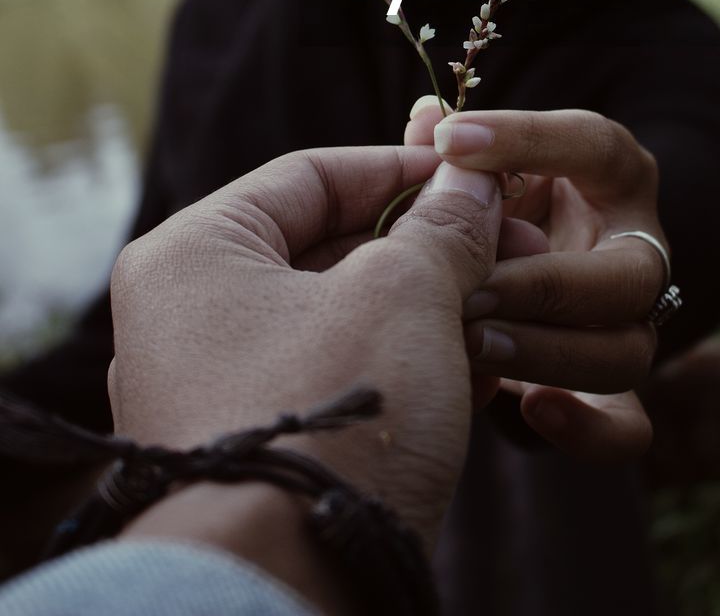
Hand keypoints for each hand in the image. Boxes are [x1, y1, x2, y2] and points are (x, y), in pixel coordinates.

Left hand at [108, 143, 503, 550]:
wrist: (284, 591)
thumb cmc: (331, 418)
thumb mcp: (402, 296)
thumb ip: (441, 227)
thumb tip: (473, 180)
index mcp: (193, 254)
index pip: (309, 175)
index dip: (401, 168)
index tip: (473, 173)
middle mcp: (190, 315)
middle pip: (327, 245)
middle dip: (427, 243)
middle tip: (508, 240)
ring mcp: (220, 385)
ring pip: (342, 316)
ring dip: (428, 305)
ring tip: (504, 302)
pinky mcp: (259, 445)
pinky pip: (339, 377)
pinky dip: (405, 364)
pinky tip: (483, 368)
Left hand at [405, 98, 660, 459]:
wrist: (497, 288)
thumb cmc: (484, 202)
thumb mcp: (469, 168)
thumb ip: (451, 150)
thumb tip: (428, 120)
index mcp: (609, 176)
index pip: (594, 147)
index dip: (526, 140)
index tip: (448, 141)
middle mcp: (634, 250)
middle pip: (632, 271)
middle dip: (545, 281)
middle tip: (468, 284)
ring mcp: (627, 327)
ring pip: (626, 349)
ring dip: (547, 349)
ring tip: (469, 341)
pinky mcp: (608, 397)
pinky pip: (628, 427)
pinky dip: (589, 427)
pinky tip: (531, 408)